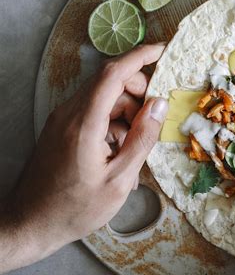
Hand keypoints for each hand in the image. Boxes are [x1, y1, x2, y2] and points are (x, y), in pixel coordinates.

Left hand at [0, 43, 167, 273]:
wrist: (31, 224)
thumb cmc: (75, 208)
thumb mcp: (119, 179)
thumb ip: (142, 138)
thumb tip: (160, 105)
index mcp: (84, 122)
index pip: (113, 73)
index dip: (140, 56)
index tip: (163, 50)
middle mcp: (69, 113)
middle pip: (109, 82)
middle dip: (138, 91)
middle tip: (154, 118)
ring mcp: (62, 119)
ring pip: (103, 98)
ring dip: (126, 111)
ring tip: (135, 147)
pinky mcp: (60, 128)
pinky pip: (92, 112)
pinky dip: (111, 122)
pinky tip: (119, 151)